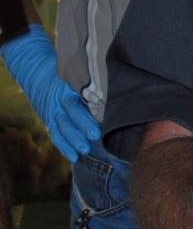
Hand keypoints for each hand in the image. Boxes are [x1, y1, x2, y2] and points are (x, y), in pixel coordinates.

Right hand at [1, 25, 99, 161]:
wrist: (36, 71)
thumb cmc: (66, 73)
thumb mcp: (77, 72)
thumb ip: (93, 82)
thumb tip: (119, 91)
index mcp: (68, 85)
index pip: (78, 97)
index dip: (87, 110)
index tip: (102, 120)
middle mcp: (59, 99)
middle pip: (70, 113)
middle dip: (82, 125)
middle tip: (95, 136)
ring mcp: (52, 111)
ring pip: (61, 127)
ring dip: (73, 140)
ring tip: (84, 151)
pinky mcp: (49, 120)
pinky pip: (55, 135)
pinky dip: (64, 147)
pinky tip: (74, 157)